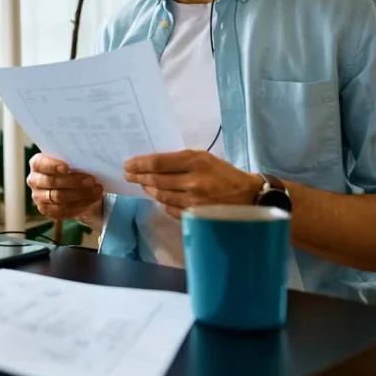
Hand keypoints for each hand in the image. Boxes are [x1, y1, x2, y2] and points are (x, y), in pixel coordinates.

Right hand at [27, 153, 103, 221]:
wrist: (72, 186)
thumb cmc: (71, 168)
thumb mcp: (70, 161)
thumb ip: (73, 159)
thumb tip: (87, 160)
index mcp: (37, 164)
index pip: (40, 164)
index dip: (52, 166)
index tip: (67, 167)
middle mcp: (34, 180)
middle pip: (52, 182)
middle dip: (73, 181)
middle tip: (91, 180)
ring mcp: (38, 197)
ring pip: (59, 197)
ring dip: (81, 194)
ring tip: (97, 190)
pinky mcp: (46, 210)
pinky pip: (63, 210)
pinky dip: (80, 205)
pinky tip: (92, 199)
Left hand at [124, 150, 262, 218]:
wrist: (248, 197)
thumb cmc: (224, 174)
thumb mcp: (205, 158)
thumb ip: (181, 161)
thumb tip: (153, 164)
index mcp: (196, 161)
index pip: (158, 163)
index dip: (139, 164)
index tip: (127, 164)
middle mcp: (192, 181)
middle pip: (155, 180)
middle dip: (138, 177)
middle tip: (128, 174)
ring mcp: (193, 201)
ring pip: (160, 195)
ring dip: (147, 189)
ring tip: (142, 184)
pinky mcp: (194, 216)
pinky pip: (169, 209)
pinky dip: (161, 202)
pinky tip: (159, 198)